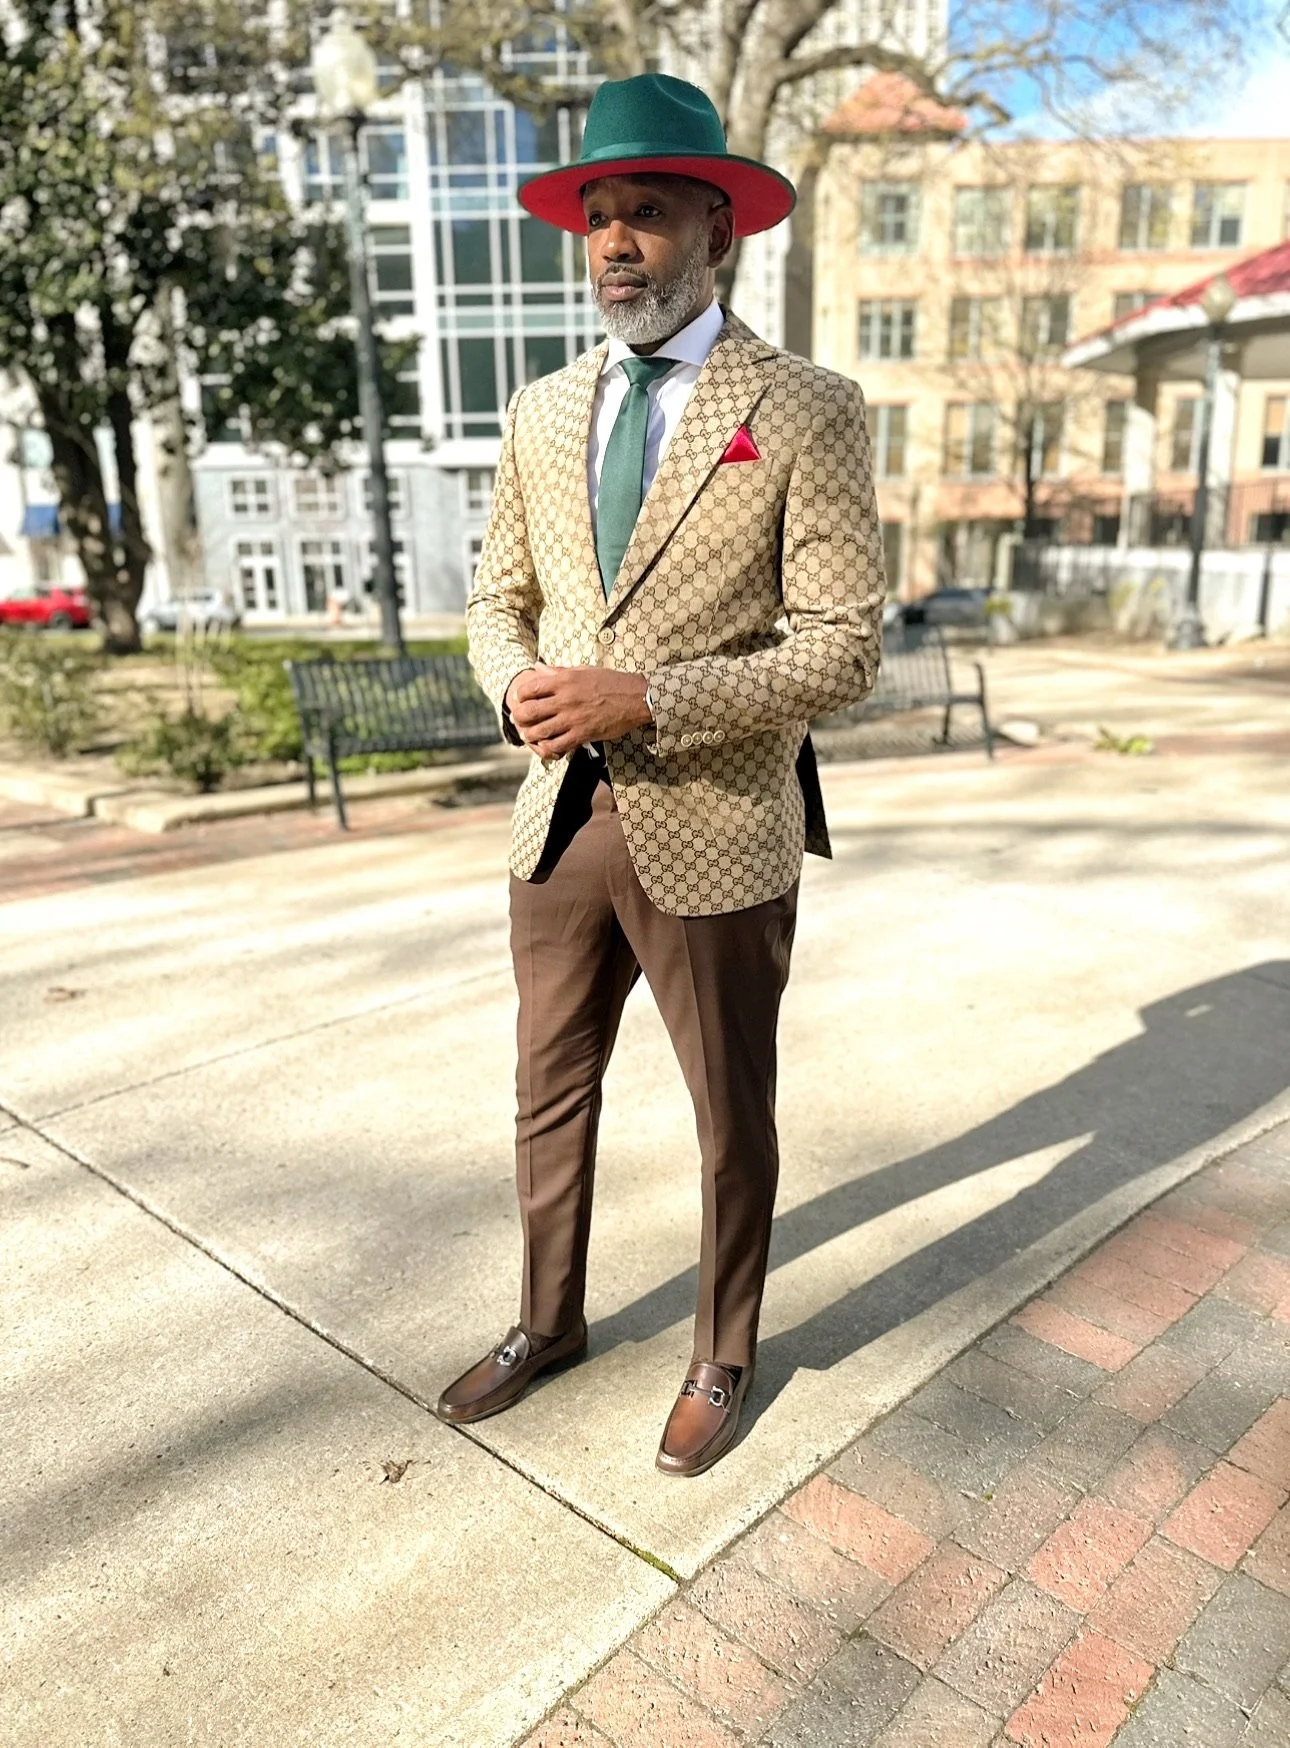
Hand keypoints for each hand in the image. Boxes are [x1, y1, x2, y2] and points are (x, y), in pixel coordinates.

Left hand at [505, 665, 651, 759]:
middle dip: (519, 718)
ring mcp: (573, 719)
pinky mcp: (582, 734)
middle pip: (529, 712)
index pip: (530, 688)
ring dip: (530, 735)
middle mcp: (565, 700)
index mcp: (564, 681)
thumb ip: (558, 671)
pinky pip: (557, 745)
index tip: (520, 699)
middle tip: (519, 720)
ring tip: (529, 735)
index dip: (520, 695)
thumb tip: (538, 668)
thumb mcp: (583, 671)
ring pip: (539, 731)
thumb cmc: (611, 682)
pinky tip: (546, 745)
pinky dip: (547, 748)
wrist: (635, 698)